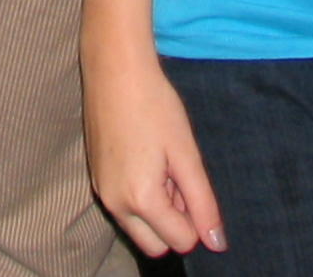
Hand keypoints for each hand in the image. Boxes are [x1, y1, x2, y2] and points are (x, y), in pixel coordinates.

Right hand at [84, 47, 227, 258]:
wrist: (114, 68)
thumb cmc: (155, 106)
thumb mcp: (186, 154)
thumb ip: (203, 203)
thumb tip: (217, 244)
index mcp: (140, 200)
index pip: (181, 241)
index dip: (194, 217)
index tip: (189, 180)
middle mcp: (115, 204)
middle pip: (155, 244)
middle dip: (172, 222)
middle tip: (176, 177)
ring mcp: (101, 191)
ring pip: (137, 226)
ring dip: (155, 209)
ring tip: (159, 162)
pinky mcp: (95, 177)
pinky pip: (122, 205)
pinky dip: (138, 194)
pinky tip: (143, 155)